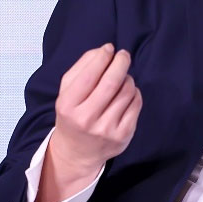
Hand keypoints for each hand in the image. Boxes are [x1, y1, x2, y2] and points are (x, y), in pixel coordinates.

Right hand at [33, 44, 141, 201]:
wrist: (77, 152)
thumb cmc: (72, 114)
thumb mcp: (66, 92)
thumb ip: (81, 68)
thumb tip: (104, 50)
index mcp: (68, 106)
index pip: (89, 75)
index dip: (102, 58)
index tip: (109, 49)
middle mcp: (87, 119)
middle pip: (112, 82)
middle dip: (120, 63)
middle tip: (123, 55)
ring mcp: (107, 129)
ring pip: (127, 92)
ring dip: (127, 79)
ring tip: (121, 78)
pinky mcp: (123, 135)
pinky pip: (136, 104)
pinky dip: (134, 93)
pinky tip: (127, 94)